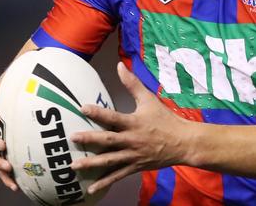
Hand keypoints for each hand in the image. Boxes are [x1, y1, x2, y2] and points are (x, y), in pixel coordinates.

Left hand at [71, 62, 192, 194]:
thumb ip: (132, 84)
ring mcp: (133, 155)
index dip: (98, 112)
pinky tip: (90, 188)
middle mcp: (132, 140)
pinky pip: (118, 176)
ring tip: (74, 166)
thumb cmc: (165, 119)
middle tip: (73, 138)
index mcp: (134, 122)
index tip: (83, 107)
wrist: (183, 142)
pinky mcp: (135, 167)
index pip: (114, 117)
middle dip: (90, 139)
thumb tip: (119, 66)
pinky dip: (104, 182)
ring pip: (110, 161)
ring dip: (91, 164)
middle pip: (108, 140)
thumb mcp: (149, 99)